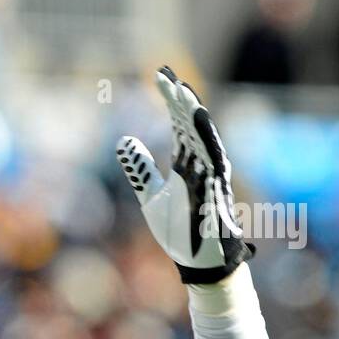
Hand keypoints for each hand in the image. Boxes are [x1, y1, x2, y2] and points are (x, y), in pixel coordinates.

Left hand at [116, 66, 253, 283]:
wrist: (197, 263)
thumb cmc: (180, 231)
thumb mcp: (151, 196)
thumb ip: (141, 169)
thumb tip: (124, 141)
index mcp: (188, 164)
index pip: (180, 125)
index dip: (171, 101)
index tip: (160, 77)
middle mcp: (201, 165)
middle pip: (191, 125)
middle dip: (179, 100)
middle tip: (165, 75)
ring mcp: (210, 177)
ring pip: (203, 138)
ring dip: (192, 114)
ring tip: (181, 90)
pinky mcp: (214, 192)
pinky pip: (212, 159)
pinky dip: (204, 139)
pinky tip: (196, 122)